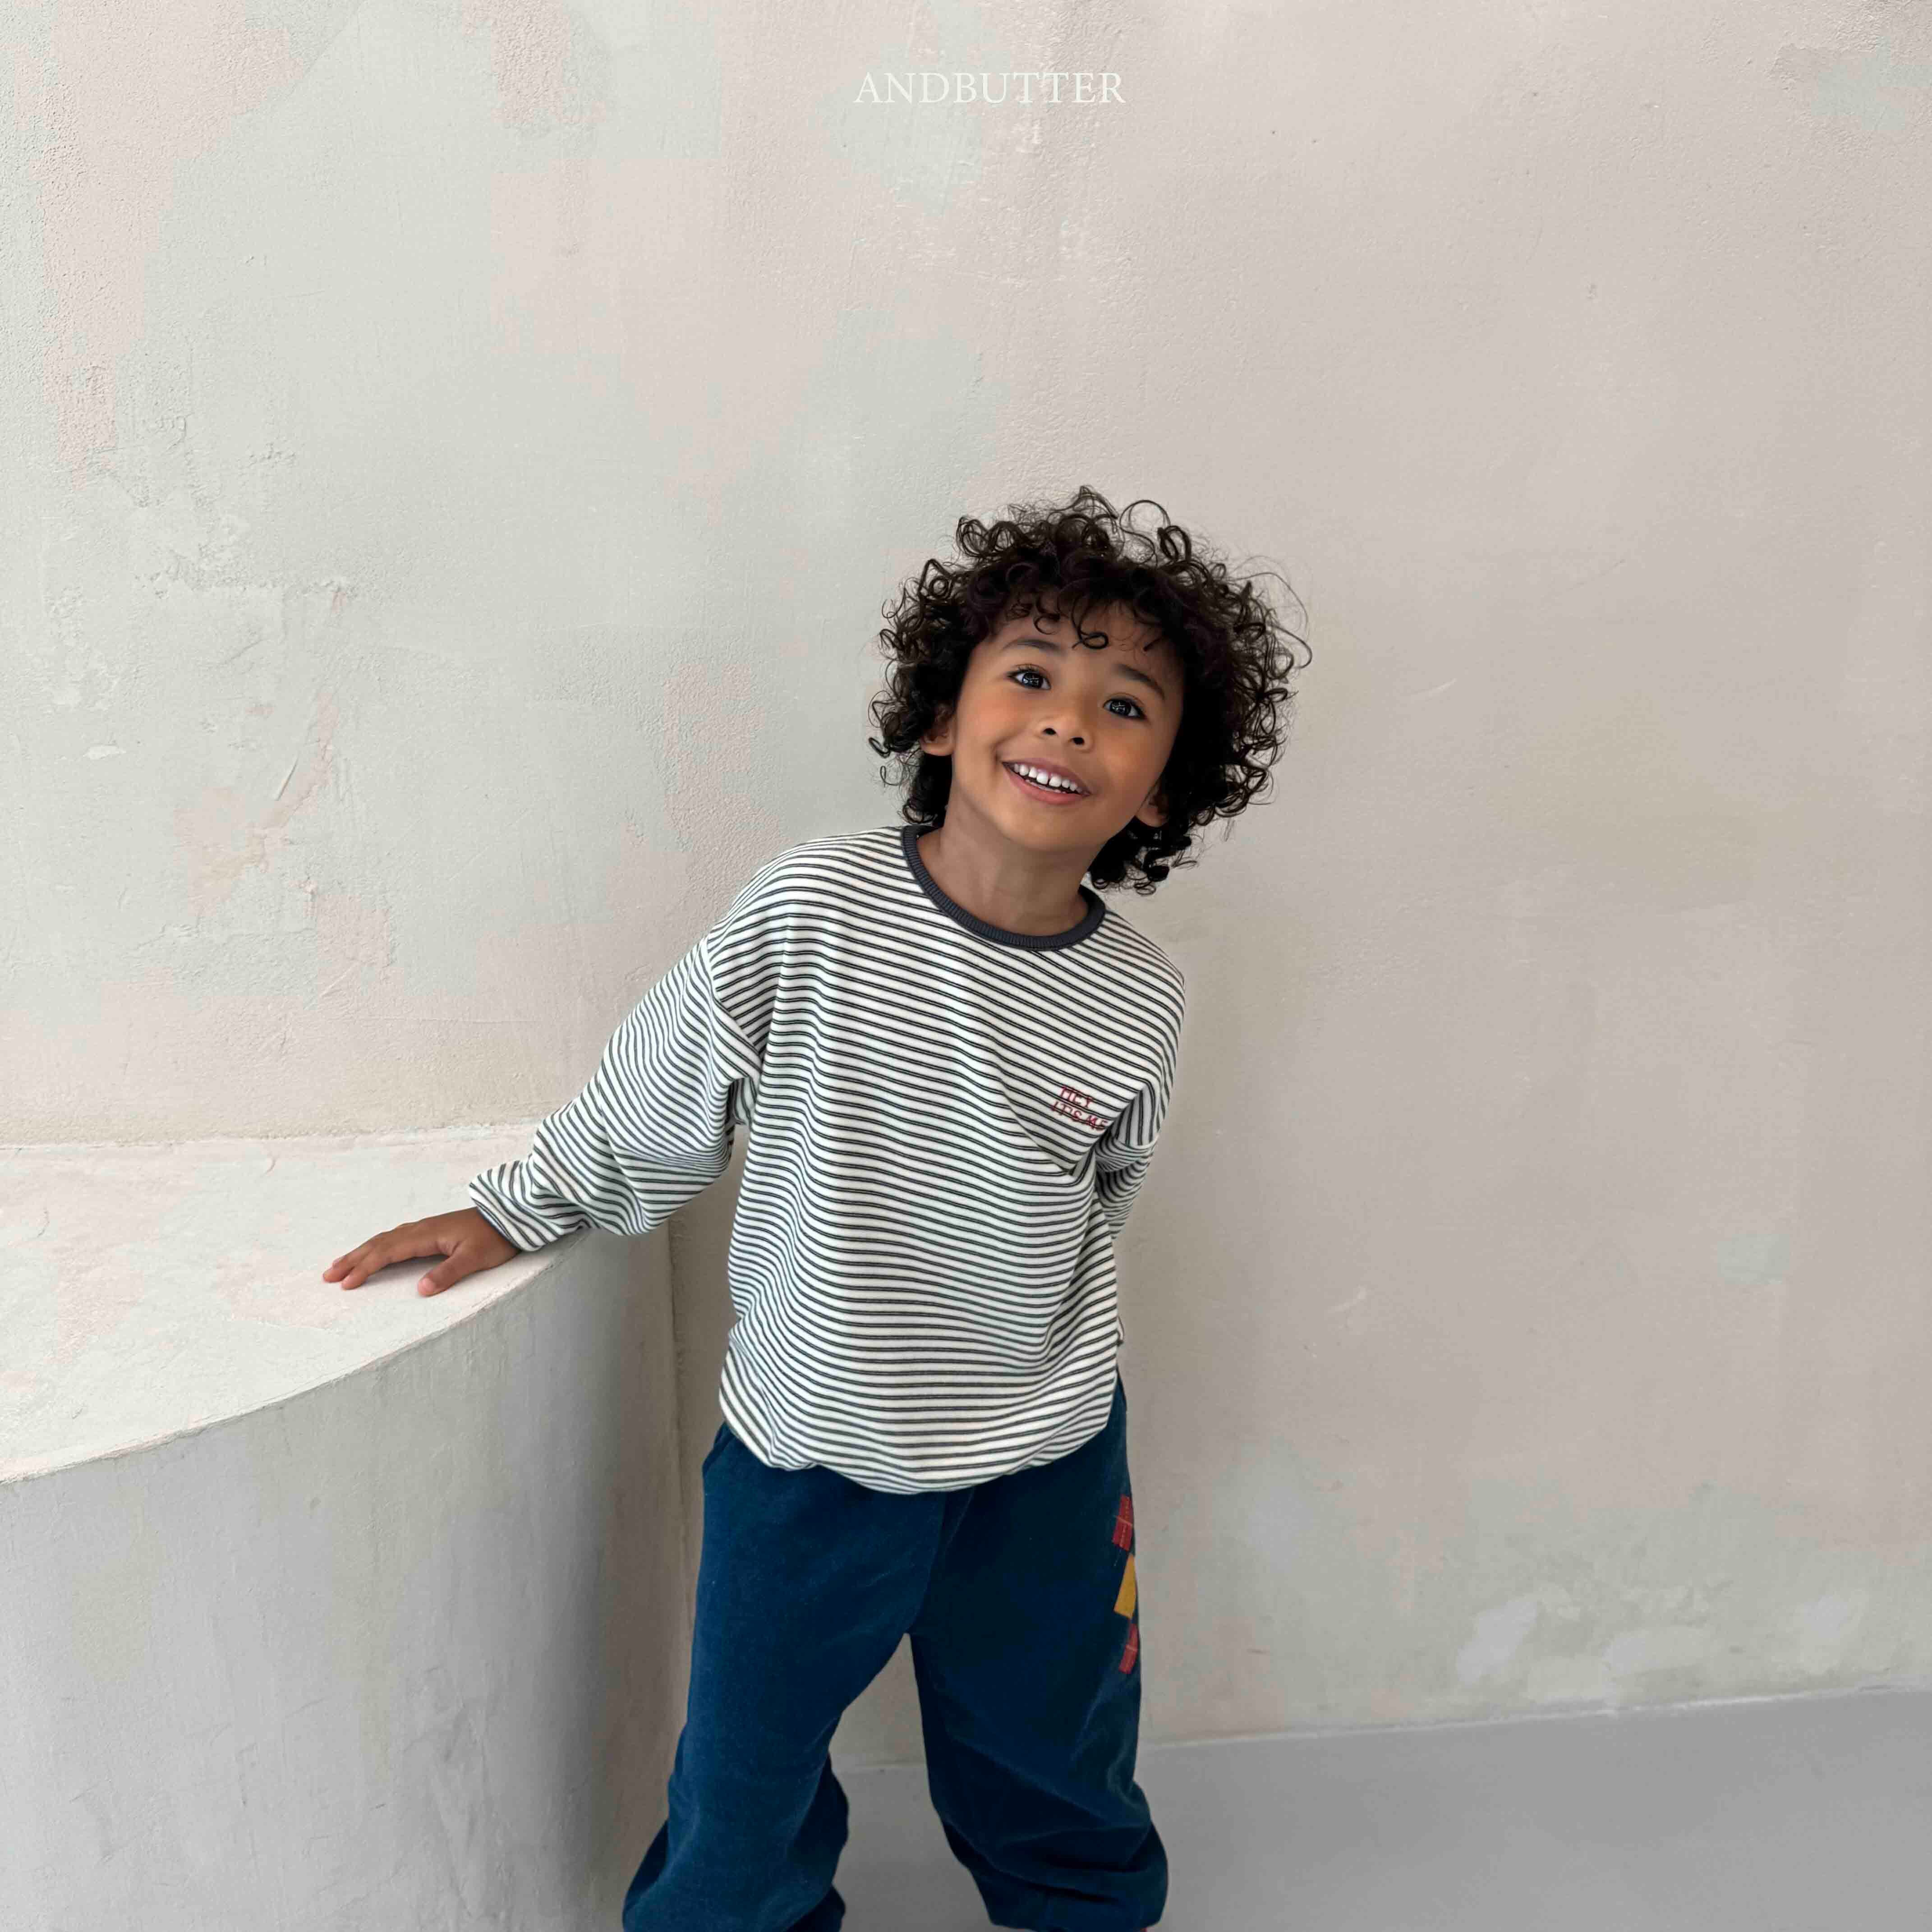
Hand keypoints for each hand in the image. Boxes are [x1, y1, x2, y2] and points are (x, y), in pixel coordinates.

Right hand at [322, 1208, 518, 1296]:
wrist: (512, 1216)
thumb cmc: (496, 1237)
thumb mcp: (476, 1258)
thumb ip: (449, 1273)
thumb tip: (421, 1290)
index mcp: (428, 1235)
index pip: (388, 1252)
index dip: (366, 1267)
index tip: (346, 1283)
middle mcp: (422, 1229)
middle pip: (380, 1244)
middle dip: (353, 1259)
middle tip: (328, 1275)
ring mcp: (426, 1228)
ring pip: (386, 1239)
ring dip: (362, 1252)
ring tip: (341, 1265)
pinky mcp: (432, 1230)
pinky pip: (396, 1237)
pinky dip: (379, 1246)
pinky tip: (375, 1251)